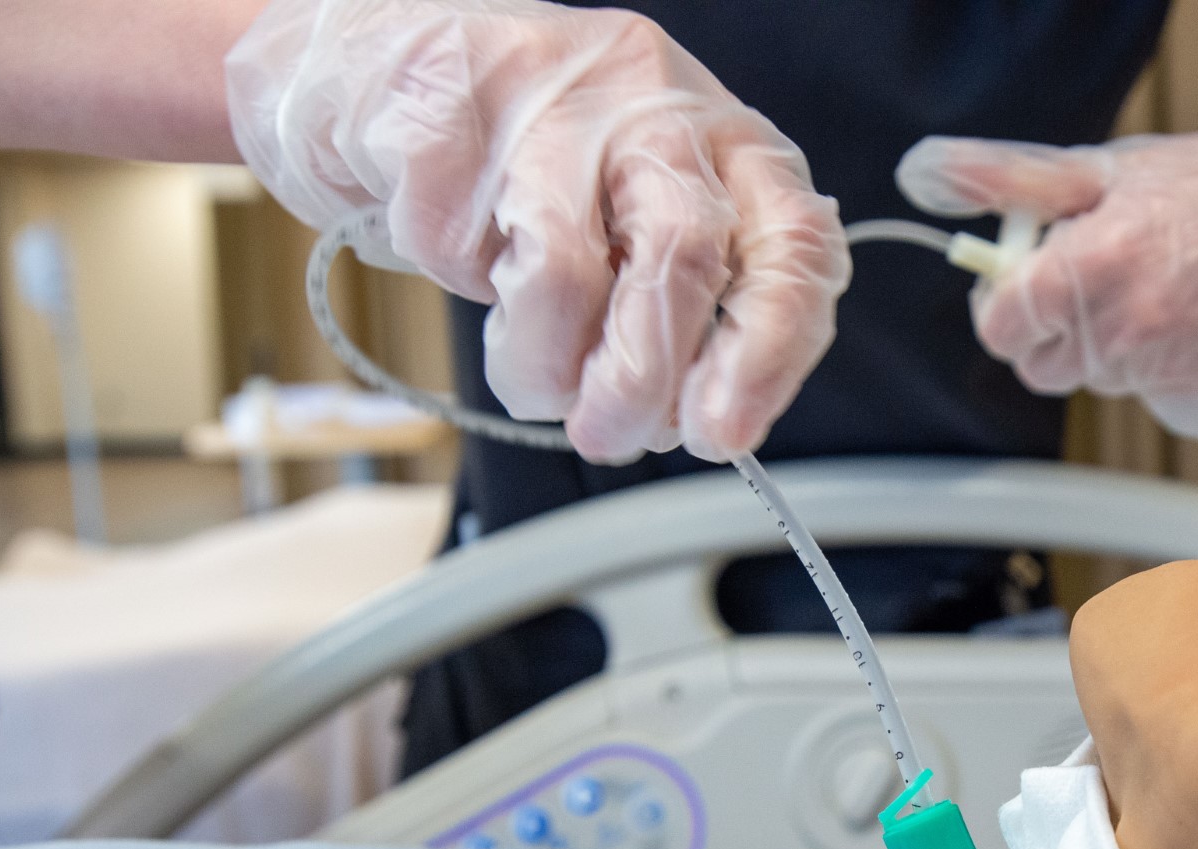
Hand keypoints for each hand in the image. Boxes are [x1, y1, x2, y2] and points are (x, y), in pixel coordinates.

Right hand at [227, 0, 848, 462]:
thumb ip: (690, 308)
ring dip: (544, 366)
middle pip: (682, 256)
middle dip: (642, 379)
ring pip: (567, 270)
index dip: (770, 352)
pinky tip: (464, 262)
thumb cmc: (549, 164)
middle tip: (607, 436)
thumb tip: (695, 418)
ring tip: (533, 380)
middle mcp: (657, 106)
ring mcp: (552, 99)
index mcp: (731, 145)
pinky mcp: (453, 108)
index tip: (724, 433)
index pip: (793, 245)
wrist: (404, 63)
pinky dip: (458, 287)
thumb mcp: (648, 222)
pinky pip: (457, 247)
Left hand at [896, 106, 1197, 437]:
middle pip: (1042, 367)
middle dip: (1061, 330)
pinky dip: (1174, 375)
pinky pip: (1157, 404)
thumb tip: (925, 175)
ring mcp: (1169, 379)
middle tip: (1116, 279)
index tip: (1035, 284)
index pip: (998, 329)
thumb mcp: (1109, 168)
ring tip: (1177, 293)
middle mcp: (1127, 333)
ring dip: (1121, 349)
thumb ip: (1012, 182)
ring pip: (1102, 382)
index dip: (1010, 305)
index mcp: (1092, 266)